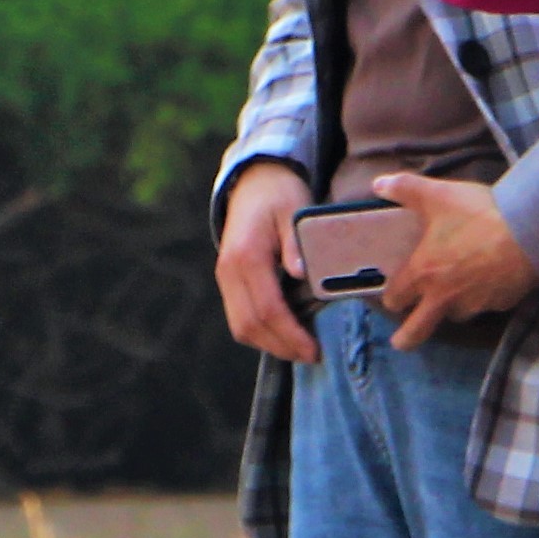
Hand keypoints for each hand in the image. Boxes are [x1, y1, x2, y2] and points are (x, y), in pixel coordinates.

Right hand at [216, 158, 317, 362]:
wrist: (253, 181)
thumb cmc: (280, 195)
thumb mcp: (295, 211)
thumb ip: (296, 243)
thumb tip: (300, 273)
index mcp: (246, 255)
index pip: (267, 308)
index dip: (290, 334)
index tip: (314, 349)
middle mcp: (229, 271)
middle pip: (250, 325)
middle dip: (281, 347)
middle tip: (311, 356)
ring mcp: (224, 277)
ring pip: (240, 327)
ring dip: (269, 344)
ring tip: (300, 350)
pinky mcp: (227, 281)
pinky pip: (239, 318)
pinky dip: (260, 333)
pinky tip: (284, 335)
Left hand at [376, 172, 537, 346]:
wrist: (529, 230)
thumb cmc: (478, 214)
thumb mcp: (438, 195)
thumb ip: (405, 188)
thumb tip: (378, 183)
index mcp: (423, 273)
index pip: (396, 298)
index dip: (392, 298)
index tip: (394, 298)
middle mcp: (444, 297)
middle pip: (417, 331)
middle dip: (406, 339)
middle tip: (402, 341)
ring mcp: (474, 305)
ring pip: (454, 315)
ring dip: (451, 309)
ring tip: (455, 293)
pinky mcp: (499, 304)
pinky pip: (485, 306)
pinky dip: (483, 298)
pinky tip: (489, 282)